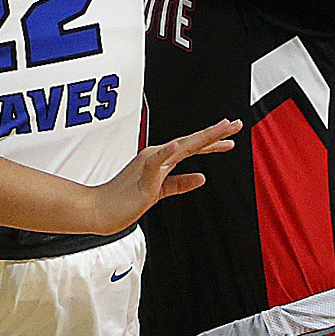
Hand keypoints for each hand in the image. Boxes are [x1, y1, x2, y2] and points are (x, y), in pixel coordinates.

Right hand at [86, 118, 241, 232]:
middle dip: (215, 133)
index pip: (191, 148)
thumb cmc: (122, 201)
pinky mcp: (142, 178)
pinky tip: (178, 145)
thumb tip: (200, 178)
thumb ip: (179, 184)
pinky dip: (167, 153)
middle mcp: (156, 157)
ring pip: (180, 147)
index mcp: (160, 160)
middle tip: (236, 124)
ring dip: (201, 138)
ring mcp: (149, 166)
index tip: (230, 137)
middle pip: (191, 142)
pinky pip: (156, 164)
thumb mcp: (158, 192)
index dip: (212, 142)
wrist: (98, 210)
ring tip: (220, 130)